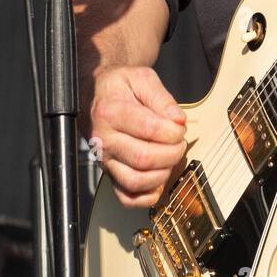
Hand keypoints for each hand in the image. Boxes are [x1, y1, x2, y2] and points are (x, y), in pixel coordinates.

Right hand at [88, 66, 186, 208]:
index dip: (173, 131)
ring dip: (162, 174)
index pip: (149, 129)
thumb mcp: (141, 79)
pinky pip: (126, 197)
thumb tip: (178, 121)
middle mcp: (104, 139)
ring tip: (169, 157)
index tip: (180, 126)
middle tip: (179, 142)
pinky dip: (147, 196)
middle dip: (171, 152)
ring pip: (135, 181)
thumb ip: (162, 98)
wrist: (96, 94)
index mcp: (110, 112)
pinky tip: (158, 179)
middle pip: (143, 158)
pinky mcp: (109, 174)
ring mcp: (105, 160)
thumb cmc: (120, 87)